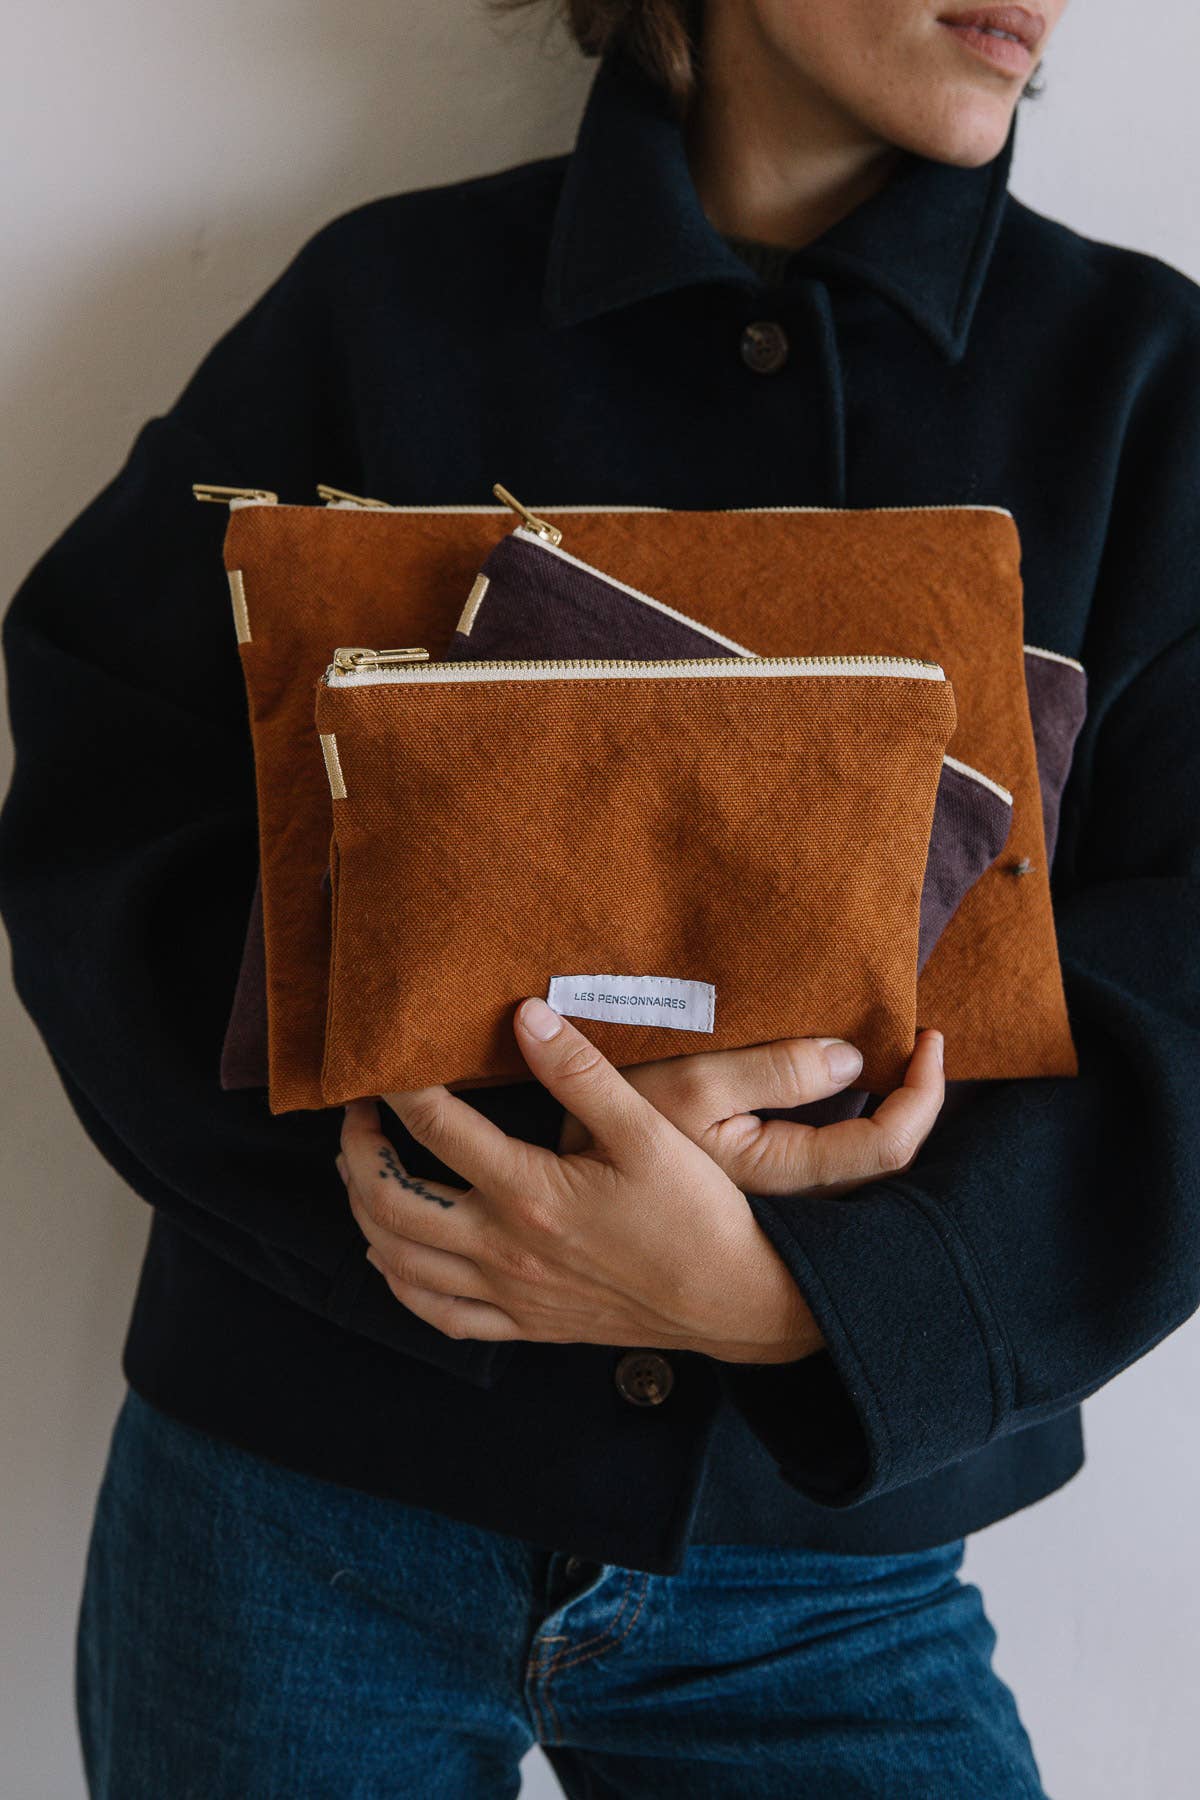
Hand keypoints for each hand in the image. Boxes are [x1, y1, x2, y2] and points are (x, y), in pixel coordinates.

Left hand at [337, 997, 824, 1364]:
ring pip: (398, 1261)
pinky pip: (436, 1313)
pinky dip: (398, 1280)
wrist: (734, 1299)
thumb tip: (525, 1016)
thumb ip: (580, 1072)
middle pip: (391, 1200)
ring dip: (365, 1211)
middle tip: (359, 1115)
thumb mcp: (646, 1130)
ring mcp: (509, 1293)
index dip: (400, 1088)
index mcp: (530, 1193)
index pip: (436, 1129)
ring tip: (364, 1170)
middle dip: (358, 1151)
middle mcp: (504, 1249)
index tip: (386, 1062)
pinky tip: (394, 1252)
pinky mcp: (525, 1323)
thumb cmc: (694, 1211)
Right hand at [557, 1028, 945, 1196]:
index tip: (932, 1037)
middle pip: (883, 1168)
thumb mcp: (690, 1084)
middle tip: (926, 1051)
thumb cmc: (610, 1128)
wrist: (550, 1192)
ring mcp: (764, 1211)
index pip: (888, 1146)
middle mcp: (784, 1208)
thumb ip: (773, 1072)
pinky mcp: (739, 1207)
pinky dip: (844, 1141)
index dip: (923, 1094)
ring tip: (893, 1072)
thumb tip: (854, 1062)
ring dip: (882, 1124)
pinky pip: (821, 1182)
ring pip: (854, 1182)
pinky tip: (835, 1108)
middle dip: (917, 1109)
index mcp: (779, 1176)